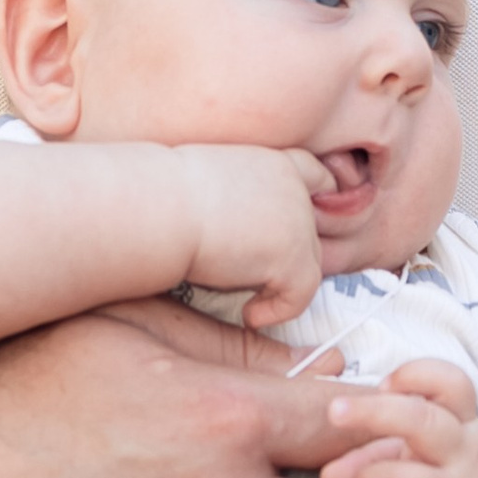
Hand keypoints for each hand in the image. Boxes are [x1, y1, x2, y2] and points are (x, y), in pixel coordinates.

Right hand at [173, 148, 334, 330]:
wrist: (160, 208)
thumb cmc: (166, 196)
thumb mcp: (214, 179)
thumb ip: (244, 195)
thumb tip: (244, 227)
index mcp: (275, 163)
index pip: (317, 179)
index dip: (315, 204)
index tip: (291, 232)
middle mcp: (294, 188)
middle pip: (312, 230)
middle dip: (290, 256)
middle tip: (257, 279)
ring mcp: (298, 221)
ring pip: (310, 264)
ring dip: (281, 285)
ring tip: (248, 300)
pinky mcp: (293, 256)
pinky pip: (302, 294)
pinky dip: (279, 310)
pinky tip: (249, 314)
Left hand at [316, 365, 477, 477]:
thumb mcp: (427, 453)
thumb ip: (376, 452)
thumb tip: (329, 476)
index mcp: (463, 426)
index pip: (452, 384)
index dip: (416, 375)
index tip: (385, 383)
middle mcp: (463, 458)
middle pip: (421, 422)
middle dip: (373, 412)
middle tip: (335, 410)